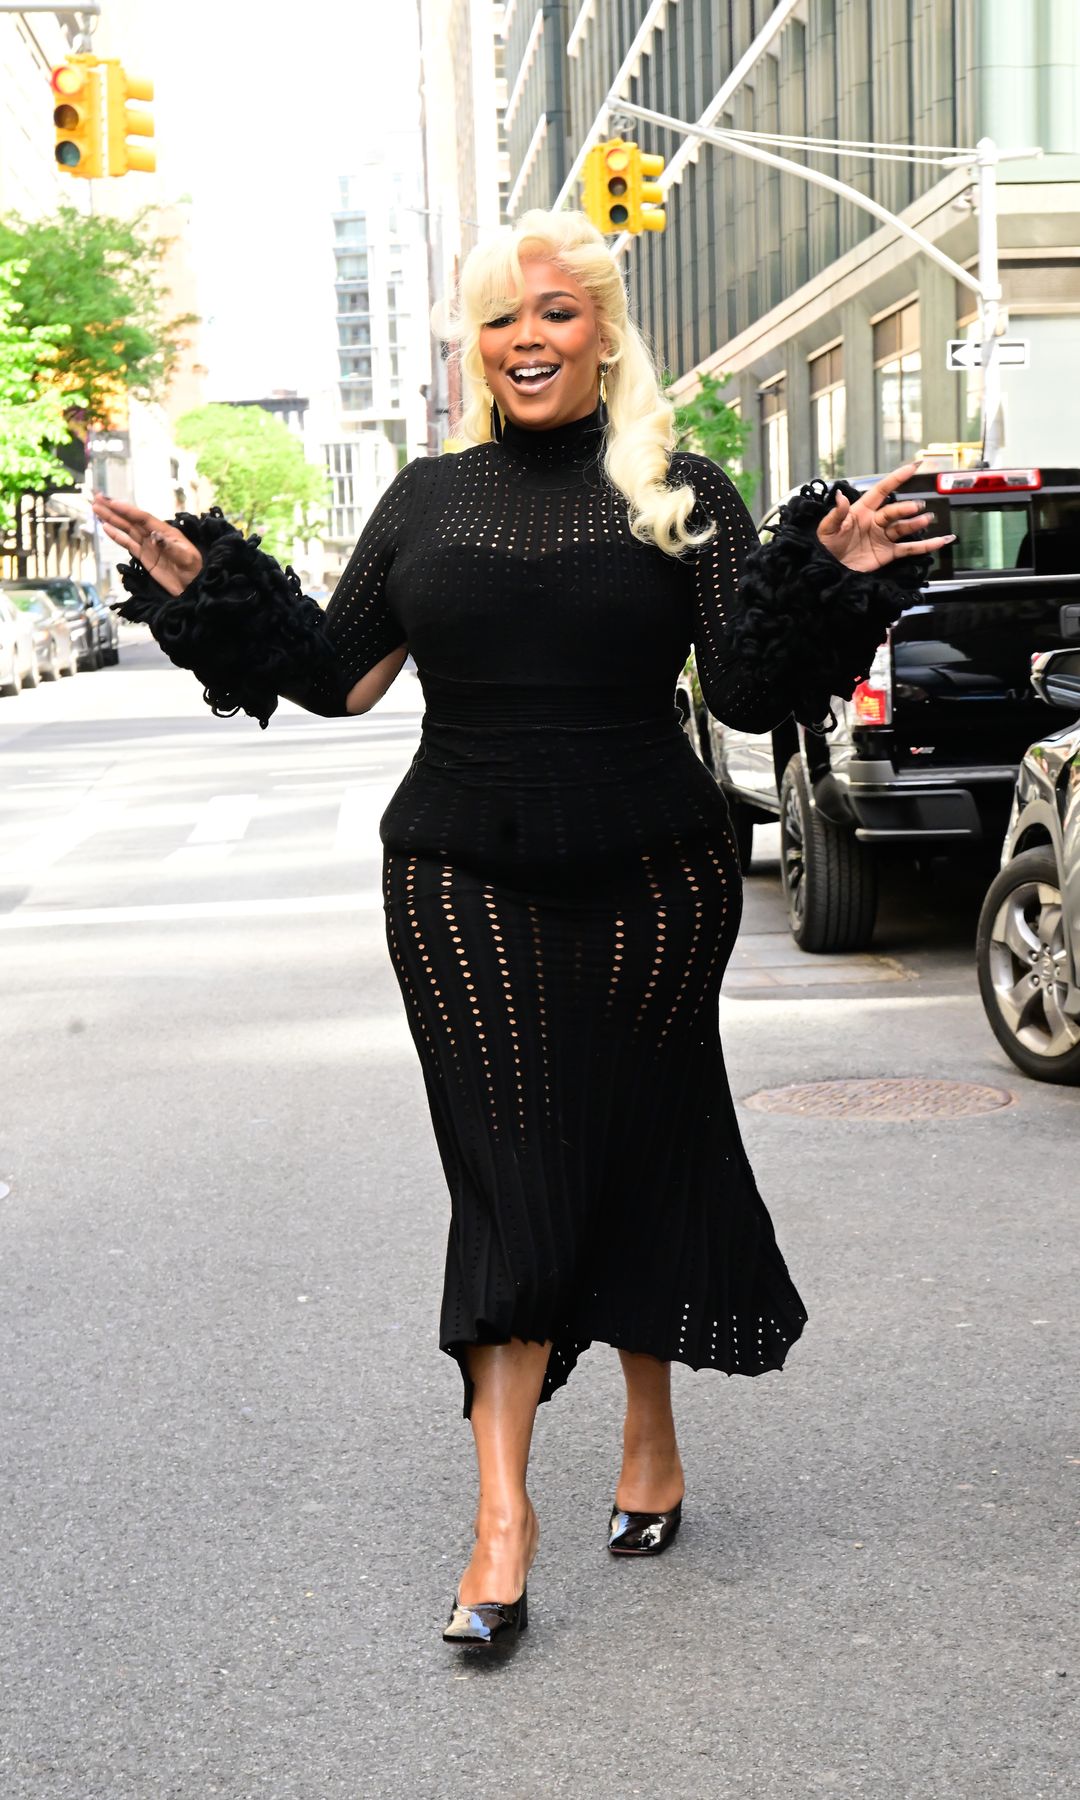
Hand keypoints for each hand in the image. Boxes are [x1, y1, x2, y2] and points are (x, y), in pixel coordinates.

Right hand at [91, 494, 202, 597]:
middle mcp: (154, 534)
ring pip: (126, 529)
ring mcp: (148, 545)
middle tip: (97, 499)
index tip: (112, 503)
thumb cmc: (194, 569)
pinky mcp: (144, 557)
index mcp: (165, 531)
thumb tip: (154, 536)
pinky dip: (116, 536)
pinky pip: (128, 544)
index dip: (128, 510)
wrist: (194, 586)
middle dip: (114, 510)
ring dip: (111, 519)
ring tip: (96, 509)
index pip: (143, 518)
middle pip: (131, 520)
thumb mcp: (186, 557)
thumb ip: (170, 547)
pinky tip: (105, 528)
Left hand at [815, 462, 954, 572]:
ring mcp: (883, 537)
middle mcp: (876, 521)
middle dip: (906, 508)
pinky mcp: (888, 553)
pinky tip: (941, 540)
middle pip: (894, 511)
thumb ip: (837, 513)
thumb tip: (840, 496)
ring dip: (916, 523)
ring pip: (904, 527)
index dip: (897, 478)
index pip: (882, 490)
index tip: (913, 466)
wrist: (827, 569)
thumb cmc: (825, 546)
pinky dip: (926, 546)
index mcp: (862, 510)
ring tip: (927, 519)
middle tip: (916, 507)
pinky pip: (910, 548)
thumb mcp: (827, 528)